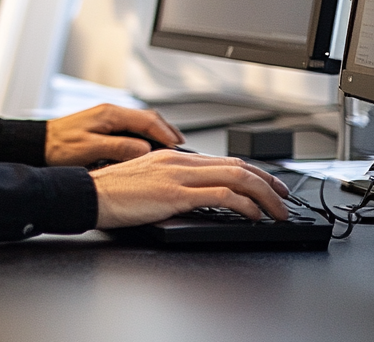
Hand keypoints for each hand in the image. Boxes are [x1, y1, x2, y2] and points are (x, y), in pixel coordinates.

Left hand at [43, 104, 182, 165]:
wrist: (37, 145)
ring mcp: (105, 119)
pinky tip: (145, 148)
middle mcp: (109, 113)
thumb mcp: (91, 150)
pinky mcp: (101, 127)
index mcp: (109, 114)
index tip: (179, 146)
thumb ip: (120, 148)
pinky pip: (129, 128)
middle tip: (180, 146)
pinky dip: (143, 136)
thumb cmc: (58, 147)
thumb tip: (145, 150)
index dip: (166, 133)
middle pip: (146, 118)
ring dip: (155, 133)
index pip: (147, 120)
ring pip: (139, 123)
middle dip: (165, 131)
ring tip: (168, 148)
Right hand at [91, 149, 289, 227]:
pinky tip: (253, 216)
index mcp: (172, 156)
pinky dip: (245, 205)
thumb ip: (171, 182)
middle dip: (268, 184)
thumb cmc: (112, 192)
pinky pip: (221, 196)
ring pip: (235, 177)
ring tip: (277, 212)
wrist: (89, 194)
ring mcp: (177, 176)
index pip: (224, 160)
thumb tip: (194, 196)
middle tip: (284, 200)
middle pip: (236, 166)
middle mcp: (179, 161)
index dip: (254, 173)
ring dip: (264, 196)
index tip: (270, 188)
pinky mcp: (175, 194)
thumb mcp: (146, 181)